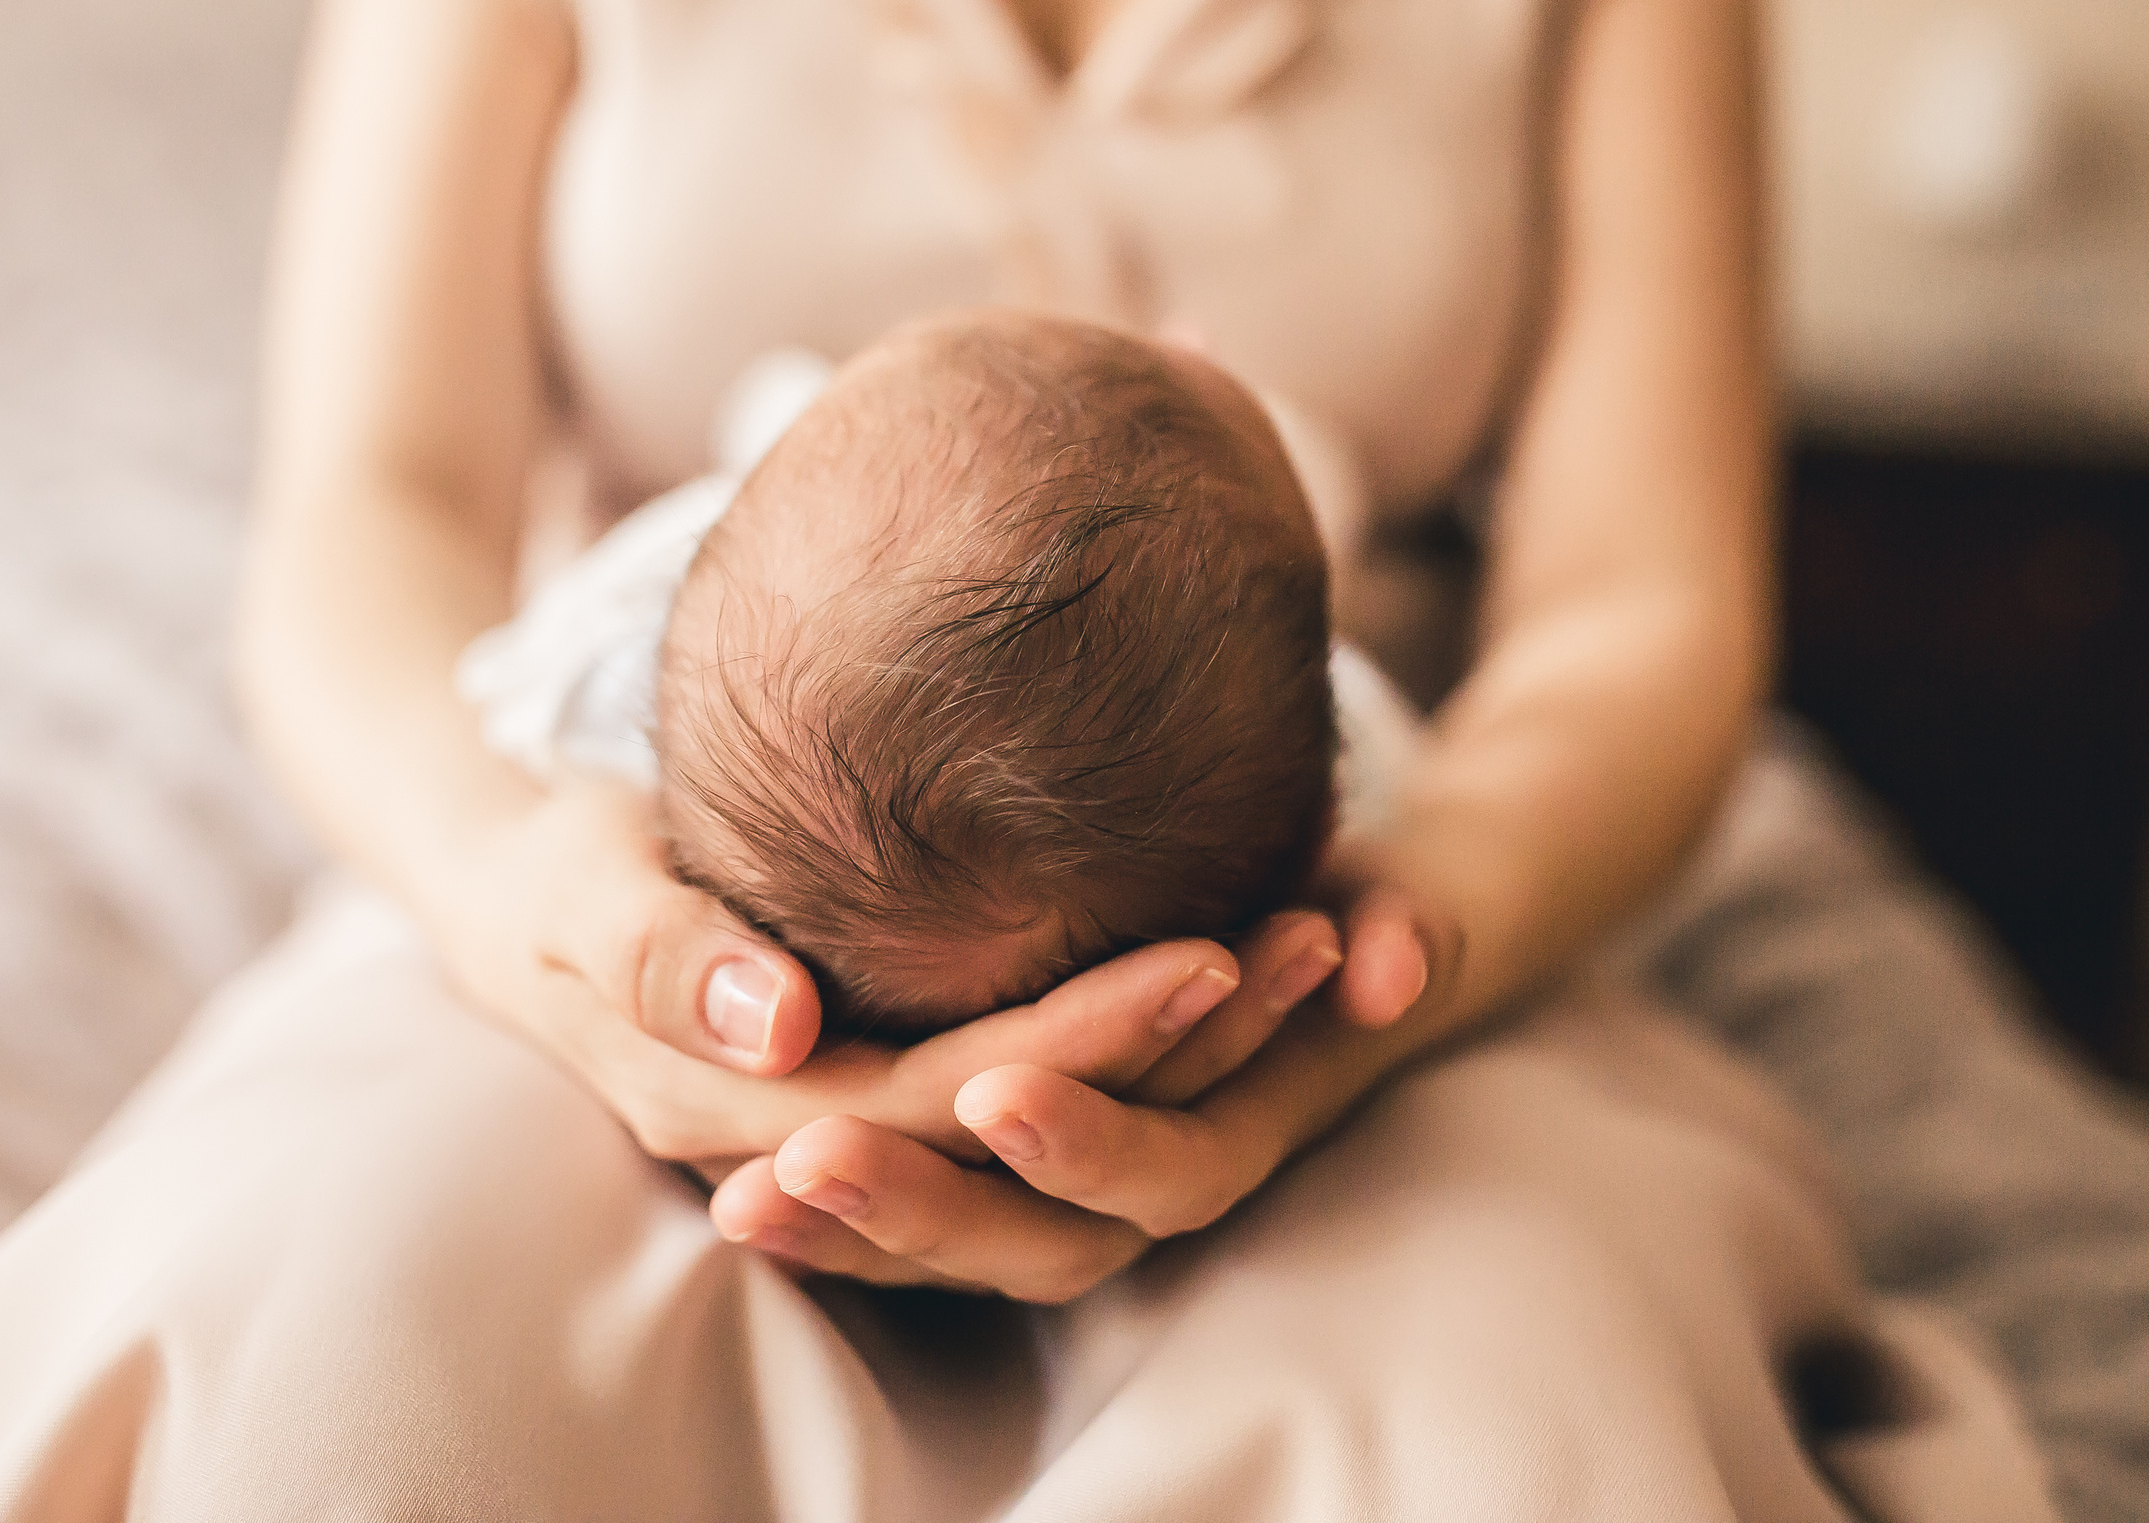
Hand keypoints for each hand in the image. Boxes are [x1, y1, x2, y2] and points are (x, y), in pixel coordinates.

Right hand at [442, 777, 1347, 1172]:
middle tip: (1305, 946)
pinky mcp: (898, 1082)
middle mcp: (824, 1140)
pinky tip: (1233, 956)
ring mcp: (867, 1123)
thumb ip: (667, 955)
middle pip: (1029, 1132)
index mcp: (750, 1113)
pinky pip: (1036, 1088)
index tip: (1208, 957)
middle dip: (1173, 1051)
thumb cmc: (562, 871)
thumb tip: (778, 1028)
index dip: (1082, 1042)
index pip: (950, 1101)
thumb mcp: (582, 891)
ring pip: (1051, 1129)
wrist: (526, 891)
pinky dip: (1139, 1041)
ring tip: (1309, 944)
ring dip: (1183, 1055)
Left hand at [710, 883, 1460, 1300]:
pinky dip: (845, 1220)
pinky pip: (932, 1226)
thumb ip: (1411, 923)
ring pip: (968, 1248)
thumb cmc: (1371, 910)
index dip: (1091, 1142)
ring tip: (742, 1200)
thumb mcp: (1398, 900)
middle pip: (1042, 1243)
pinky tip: (737, 1194)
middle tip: (805, 1163)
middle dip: (926, 1210)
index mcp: (1246, 1126)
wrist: (1359, 950)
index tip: (996, 1092)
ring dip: (858, 1234)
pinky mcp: (1019, 1178)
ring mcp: (1084, 1193)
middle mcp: (1157, 1183)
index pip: (1170, 1171)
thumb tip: (1396, 961)